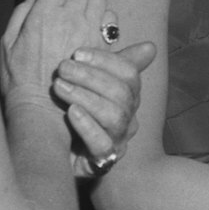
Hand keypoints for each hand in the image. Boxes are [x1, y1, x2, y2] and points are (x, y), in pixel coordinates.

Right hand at [0, 0, 108, 105]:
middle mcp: (69, 19)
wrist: (41, 109)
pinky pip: (111, 20)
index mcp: (43, 14)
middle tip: (66, 11)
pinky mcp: (102, 47)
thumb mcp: (7, 41)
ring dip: (91, 6)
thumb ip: (22, 11)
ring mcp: (89, 32)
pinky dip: (104, 21)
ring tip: (81, 20)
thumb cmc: (19, 77)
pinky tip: (93, 33)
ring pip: (99, 0)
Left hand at [53, 41, 155, 176]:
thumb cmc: (75, 115)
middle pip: (122, 94)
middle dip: (90, 76)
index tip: (77, 52)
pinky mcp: (103, 162)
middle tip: (63, 68)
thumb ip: (115, 65)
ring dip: (85, 97)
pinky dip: (87, 126)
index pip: (129, 74)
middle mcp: (128, 119)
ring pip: (115, 117)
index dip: (105, 61)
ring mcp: (118, 141)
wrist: (57, 156)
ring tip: (59, 87)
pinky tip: (71, 113)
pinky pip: (102, 144)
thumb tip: (150, 47)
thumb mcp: (91, 86)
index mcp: (129, 98)